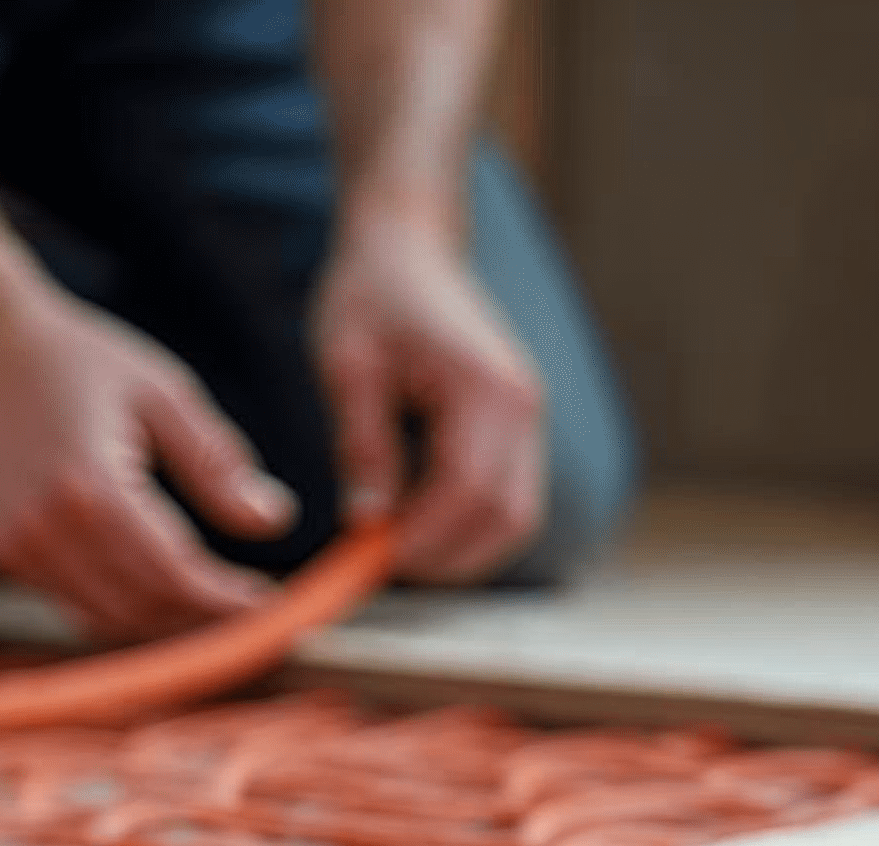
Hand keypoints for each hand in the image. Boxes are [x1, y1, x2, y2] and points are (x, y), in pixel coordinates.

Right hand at [0, 276, 297, 638]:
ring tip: (217, 606)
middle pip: (145, 610)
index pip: (176, 575)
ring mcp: (16, 547)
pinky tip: (164, 592)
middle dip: (205, 621)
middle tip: (256, 615)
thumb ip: (217, 463)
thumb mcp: (162, 393)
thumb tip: (276, 522)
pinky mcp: (1, 553)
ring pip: (111, 621)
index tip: (275, 606)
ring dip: (168, 624)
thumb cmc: (76, 358)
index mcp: (93, 487)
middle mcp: (47, 529)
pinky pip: (77, 606)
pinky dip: (126, 610)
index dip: (228, 601)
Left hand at [313, 212, 545, 582]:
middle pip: (508, 519)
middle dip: (448, 557)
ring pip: (517, 521)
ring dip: (464, 551)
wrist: (409, 247)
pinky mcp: (520, 433)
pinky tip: (422, 527)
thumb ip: (362, 444)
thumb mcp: (349, 364)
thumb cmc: (373, 294)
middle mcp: (523, 408)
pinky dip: (472, 530)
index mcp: (486, 387)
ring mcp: (529, 422)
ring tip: (401, 550)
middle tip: (385, 566)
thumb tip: (367, 522)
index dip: (425, 537)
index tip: (373, 557)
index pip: (469, 489)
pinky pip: (511, 503)